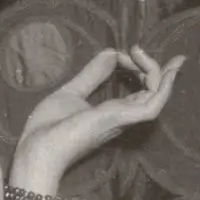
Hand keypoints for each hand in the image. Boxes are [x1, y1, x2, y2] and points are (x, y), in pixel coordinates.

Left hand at [8, 46, 174, 195]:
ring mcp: (122, 118)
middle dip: (161, 71)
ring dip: (159, 73)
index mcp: (112, 112)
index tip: (126, 52)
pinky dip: (161, 87)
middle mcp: (122, 116)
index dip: (142, 69)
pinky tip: (157, 70)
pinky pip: (152, 105)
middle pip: (153, 94)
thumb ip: (92, 74)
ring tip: (142, 52)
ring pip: (156, 97)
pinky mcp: (120, 119)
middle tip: (151, 51)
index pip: (140, 92)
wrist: (37, 148)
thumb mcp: (72, 92)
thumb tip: (112, 53)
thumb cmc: (49, 128)